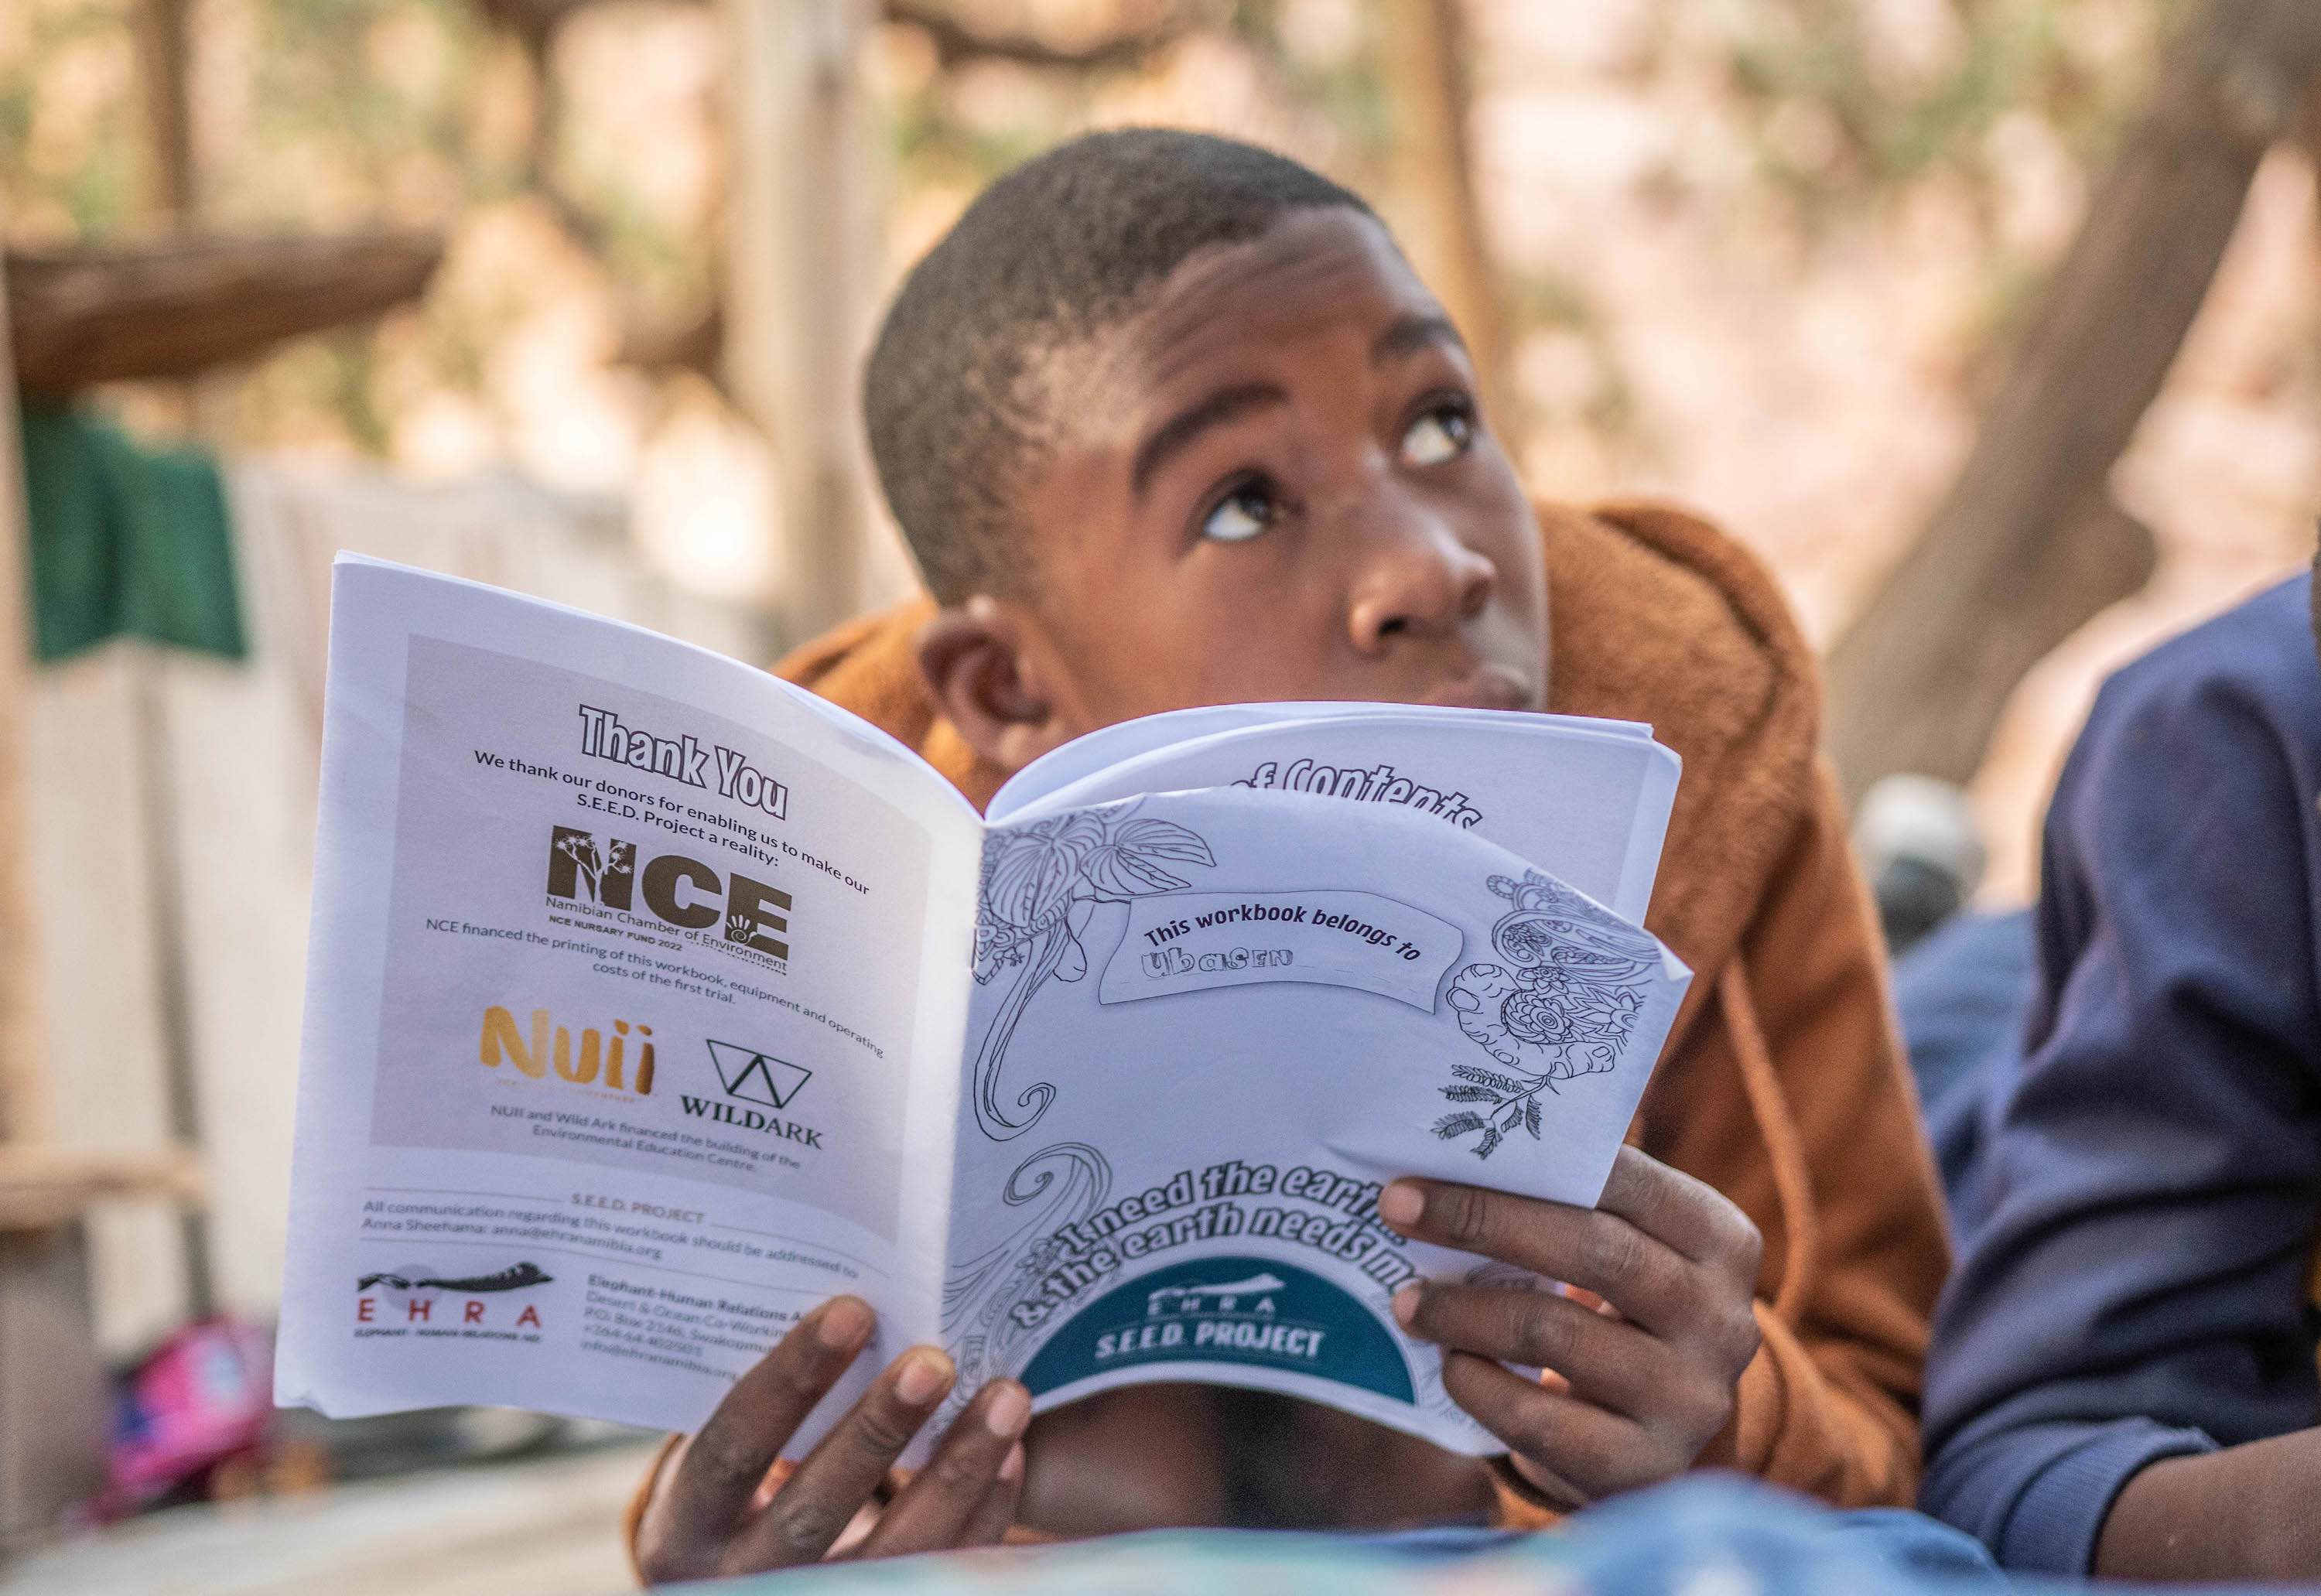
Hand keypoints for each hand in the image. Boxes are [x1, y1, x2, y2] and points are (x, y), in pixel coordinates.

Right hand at [633, 1295, 1029, 1583]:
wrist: (734, 1584)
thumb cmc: (734, 1485)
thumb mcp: (718, 1451)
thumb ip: (763, 1397)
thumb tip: (845, 1291)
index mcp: (686, 1521)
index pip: (736, 1447)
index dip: (791, 1380)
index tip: (852, 1309)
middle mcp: (738, 1578)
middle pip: (813, 1511)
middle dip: (877, 1432)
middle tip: (936, 1361)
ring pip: (890, 1555)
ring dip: (955, 1473)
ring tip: (1006, 1398)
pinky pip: (938, 1574)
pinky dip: (982, 1514)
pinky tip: (1011, 1454)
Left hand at [1378, 1144, 1761, 1508]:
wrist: (1664, 1430)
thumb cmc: (1626, 1307)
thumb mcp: (1631, 1245)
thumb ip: (1577, 1200)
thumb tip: (1455, 1153)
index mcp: (1722, 1241)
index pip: (1625, 1181)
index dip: (1529, 1166)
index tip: (1428, 1162)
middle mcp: (1722, 1320)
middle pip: (1593, 1251)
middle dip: (1482, 1222)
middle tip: (1396, 1208)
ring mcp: (1690, 1400)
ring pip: (1556, 1335)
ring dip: (1464, 1312)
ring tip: (1407, 1301)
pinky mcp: (1647, 1466)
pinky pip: (1542, 1422)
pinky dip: (1480, 1387)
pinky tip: (1449, 1364)